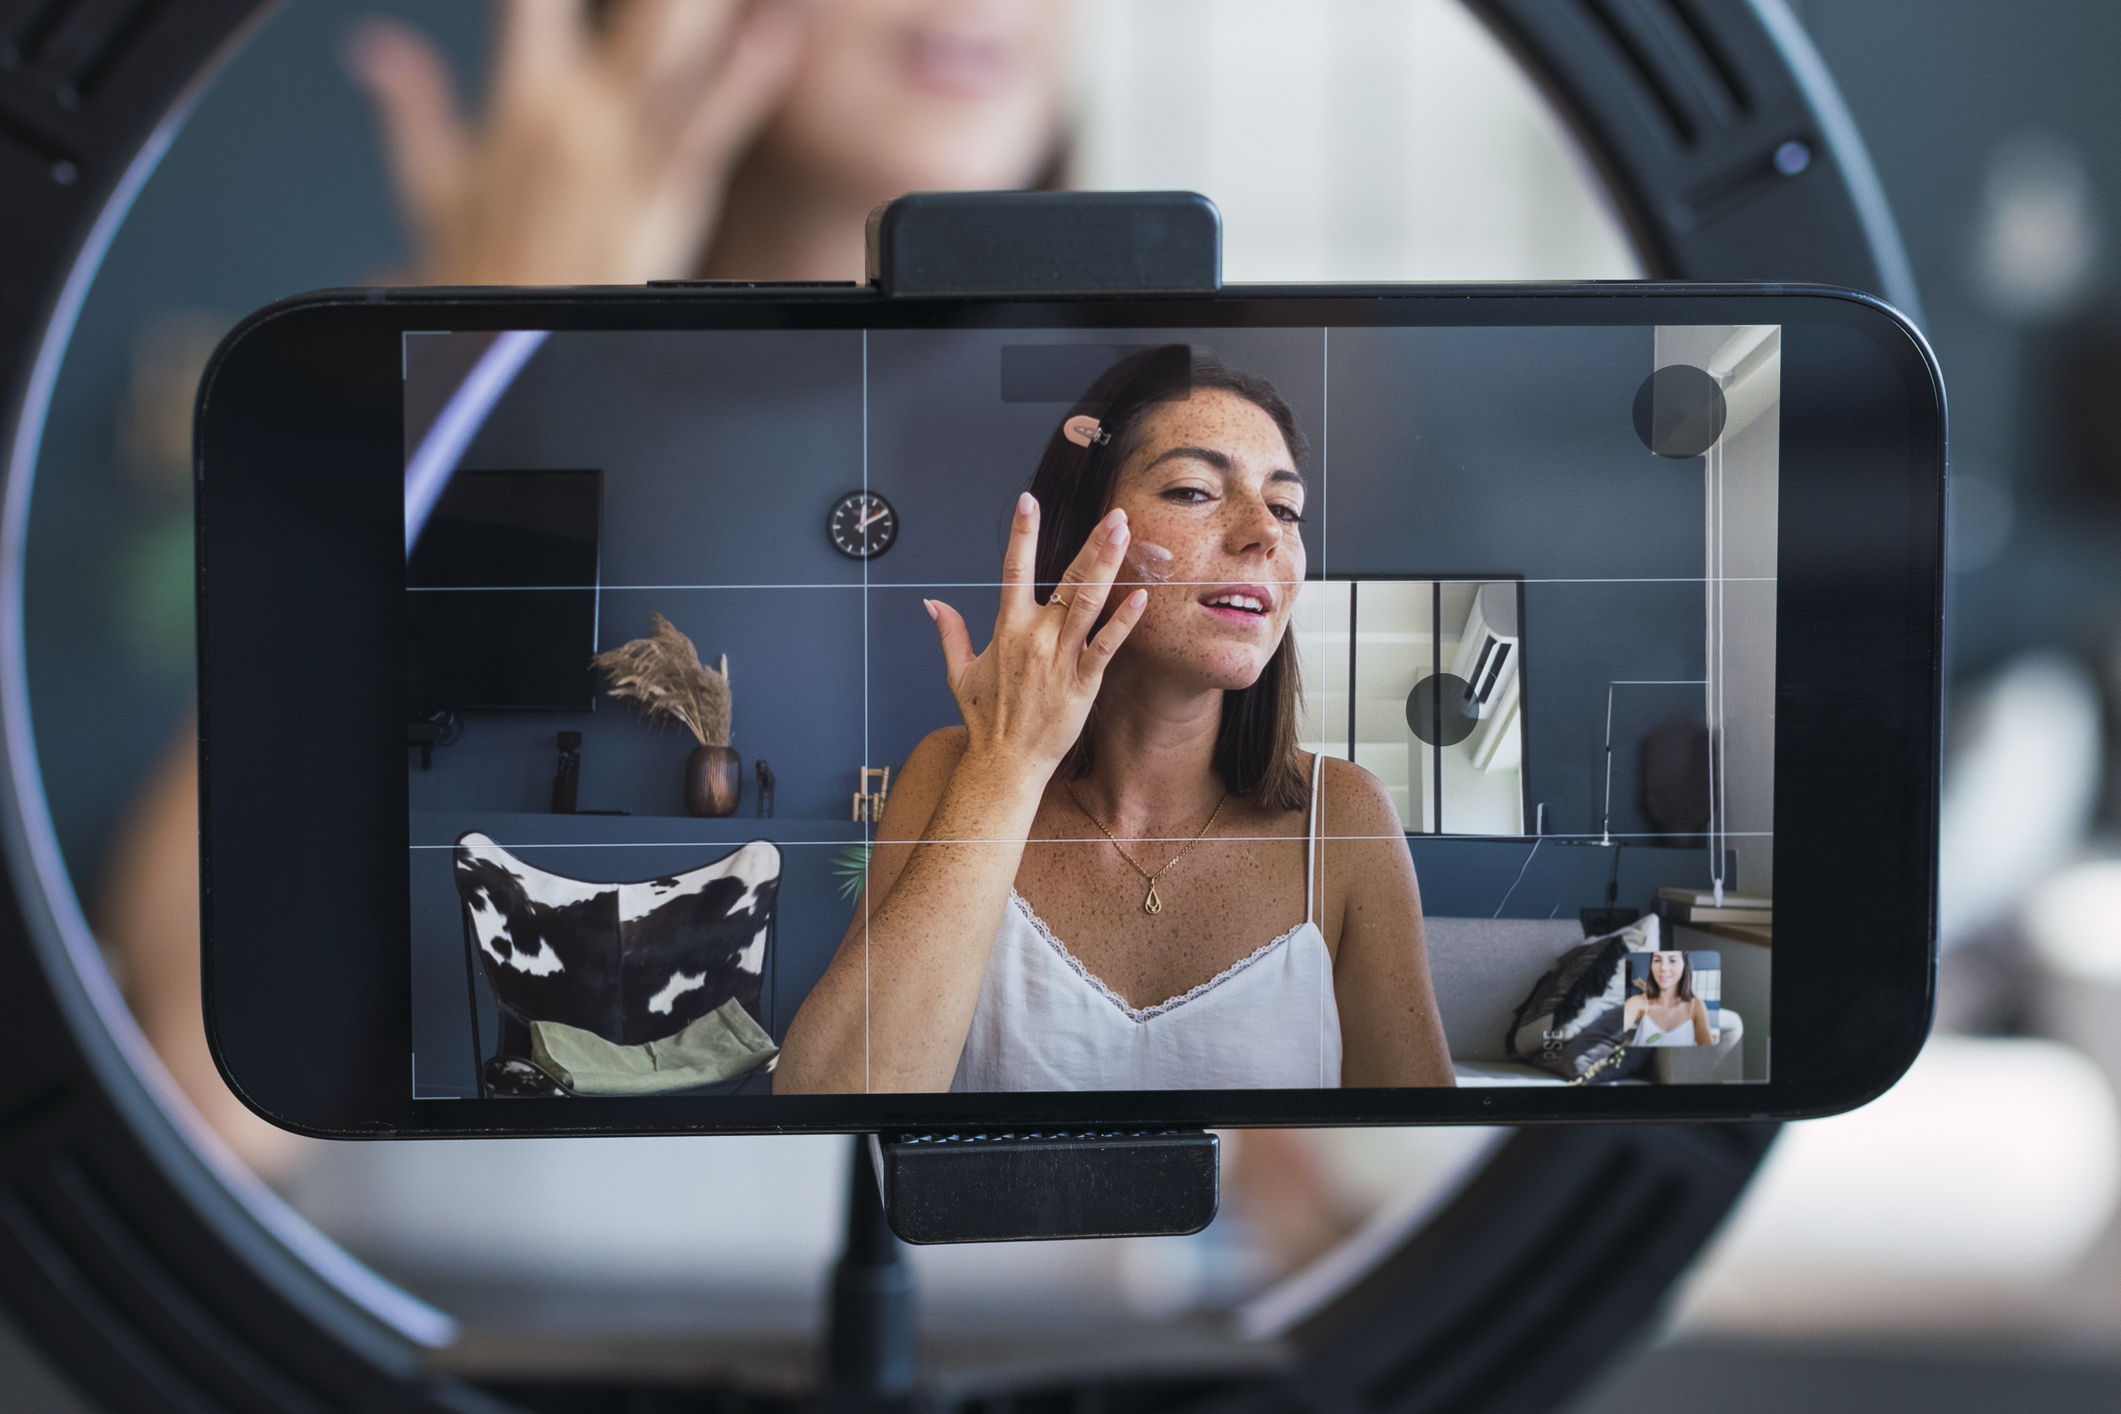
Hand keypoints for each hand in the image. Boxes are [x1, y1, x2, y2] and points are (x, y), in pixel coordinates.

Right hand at [347, 0, 806, 284]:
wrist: (505, 348)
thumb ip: (413, 105)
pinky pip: (712, 130)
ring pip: (671, 53)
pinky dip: (748, 81)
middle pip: (631, 12)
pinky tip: (777, 32)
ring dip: (698, 7)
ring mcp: (624, 154)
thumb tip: (375, 47)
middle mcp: (576, 116)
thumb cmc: (485, 272)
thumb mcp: (433, 184)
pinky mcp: (668, 199)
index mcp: (524, 102)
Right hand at [926, 494, 1148, 779]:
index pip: (1013, 569)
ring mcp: (1061, 658)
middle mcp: (1035, 637)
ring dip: (1108, 567)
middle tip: (1114, 514)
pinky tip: (1140, 597)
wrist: (1004, 762)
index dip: (1022, 533)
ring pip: (1088, 603)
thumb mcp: (958, 672)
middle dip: (1091, 544)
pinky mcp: (1083, 682)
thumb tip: (931, 603)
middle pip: (1066, 579)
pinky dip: (1123, 621)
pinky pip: (1106, 646)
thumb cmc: (984, 719)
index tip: (1029, 500)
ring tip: (1124, 536)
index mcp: (1007, 629)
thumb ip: (950, 632)